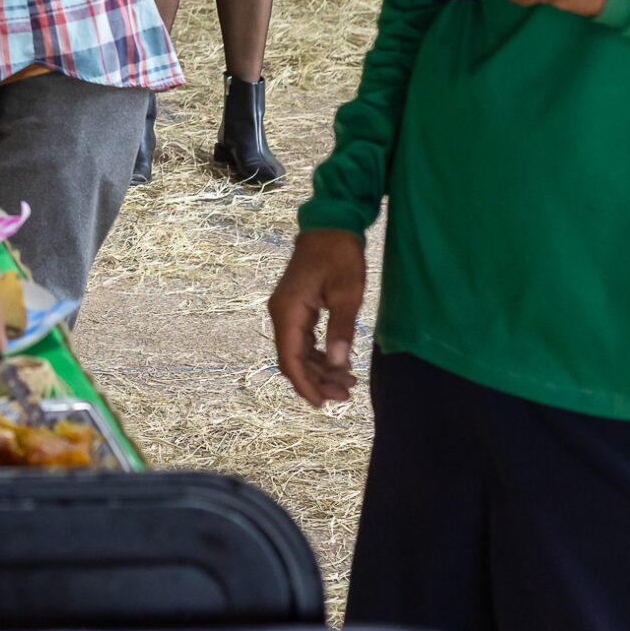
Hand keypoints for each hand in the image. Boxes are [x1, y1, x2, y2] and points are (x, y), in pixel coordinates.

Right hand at [267, 229, 365, 407]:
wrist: (331, 226)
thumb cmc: (340, 257)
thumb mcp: (347, 294)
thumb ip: (341, 329)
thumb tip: (338, 365)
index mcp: (288, 312)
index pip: (290, 359)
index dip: (305, 385)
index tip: (322, 404)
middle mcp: (281, 313)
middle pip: (293, 359)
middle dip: (318, 381)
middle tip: (347, 395)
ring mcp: (287, 311)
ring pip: (298, 352)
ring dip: (321, 370)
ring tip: (349, 384)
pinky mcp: (296, 308)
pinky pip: (303, 340)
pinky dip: (320, 355)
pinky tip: (340, 364)